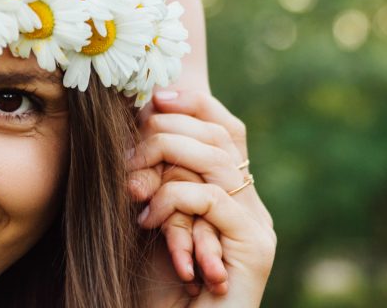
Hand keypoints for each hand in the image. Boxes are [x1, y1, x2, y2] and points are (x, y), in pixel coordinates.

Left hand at [129, 90, 274, 305]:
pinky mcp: (254, 248)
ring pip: (218, 161)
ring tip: (130, 183)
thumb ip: (155, 180)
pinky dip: (173, 201)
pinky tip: (146, 220)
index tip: (154, 97)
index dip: (195, 104)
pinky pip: (213, 200)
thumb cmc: (157, 291)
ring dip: (166, 159)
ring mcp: (257, 227)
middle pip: (222, 137)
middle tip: (129, 149)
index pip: (227, 129)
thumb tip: (135, 122)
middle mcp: (253, 207)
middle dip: (170, 129)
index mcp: (234, 197)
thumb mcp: (152, 222)